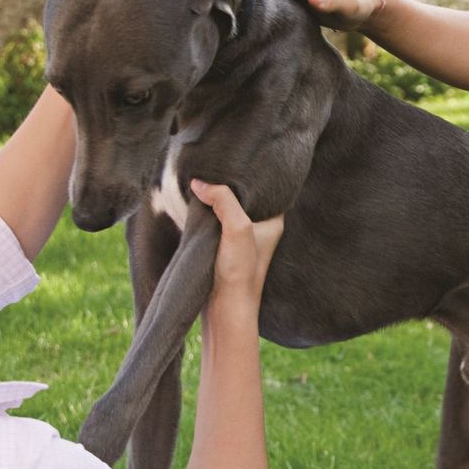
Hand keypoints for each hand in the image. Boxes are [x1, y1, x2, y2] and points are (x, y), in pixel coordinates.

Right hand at [192, 179, 284, 317]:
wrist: (225, 309)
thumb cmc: (240, 272)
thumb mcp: (236, 228)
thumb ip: (223, 199)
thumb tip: (200, 183)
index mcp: (273, 221)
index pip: (265, 188)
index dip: (249, 173)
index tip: (231, 159)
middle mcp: (260, 228)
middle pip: (244, 197)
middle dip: (228, 184)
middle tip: (210, 166)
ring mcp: (242, 239)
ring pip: (227, 209)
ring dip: (214, 199)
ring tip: (199, 181)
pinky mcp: (223, 248)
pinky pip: (215, 222)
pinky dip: (206, 213)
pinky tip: (194, 205)